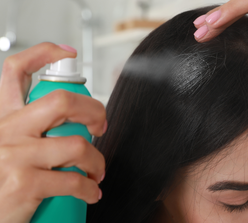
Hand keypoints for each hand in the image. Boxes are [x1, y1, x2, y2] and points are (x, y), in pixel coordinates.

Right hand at [0, 43, 105, 222]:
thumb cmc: (1, 182)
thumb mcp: (6, 148)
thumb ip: (29, 131)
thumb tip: (69, 125)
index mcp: (5, 119)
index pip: (15, 71)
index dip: (43, 54)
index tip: (68, 53)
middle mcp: (8, 131)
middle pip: (60, 100)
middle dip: (93, 109)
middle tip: (100, 125)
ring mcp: (15, 156)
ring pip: (76, 145)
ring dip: (97, 160)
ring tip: (96, 170)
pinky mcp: (25, 184)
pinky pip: (74, 180)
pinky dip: (91, 188)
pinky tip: (91, 192)